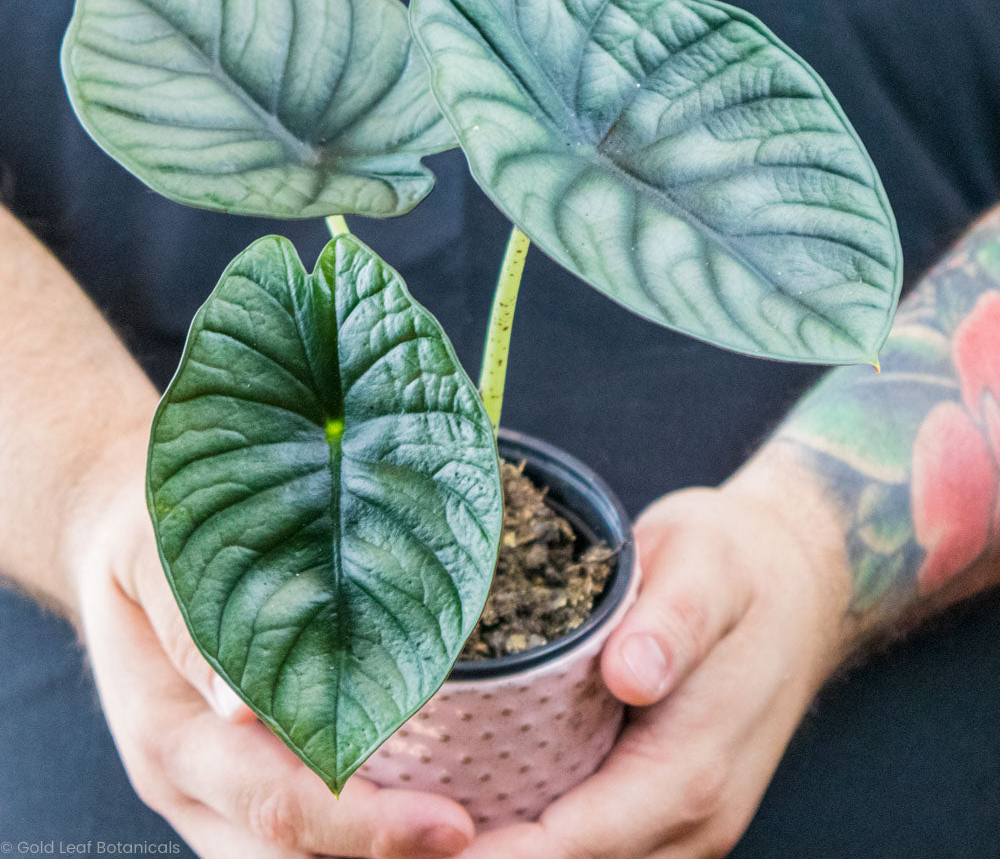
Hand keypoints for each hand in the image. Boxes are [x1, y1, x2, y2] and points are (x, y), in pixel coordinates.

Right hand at [68, 435, 473, 858]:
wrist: (117, 554)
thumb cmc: (145, 539)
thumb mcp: (157, 555)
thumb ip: (195, 623)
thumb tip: (246, 705)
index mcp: (175, 736)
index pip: (279, 808)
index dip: (367, 827)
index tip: (453, 825)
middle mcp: (197, 790)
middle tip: (515, 841)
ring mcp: (221, 800)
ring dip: (396, 857)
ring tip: (504, 835)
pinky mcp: (248, 790)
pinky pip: (312, 842)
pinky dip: (382, 841)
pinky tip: (453, 819)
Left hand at [455, 445, 853, 858]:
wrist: (796, 582)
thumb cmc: (740, 567)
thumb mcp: (706, 567)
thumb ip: (673, 623)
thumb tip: (633, 674)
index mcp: (694, 769)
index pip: (576, 844)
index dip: (493, 852)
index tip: (417, 831)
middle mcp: (694, 817)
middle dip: (486, 858)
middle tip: (393, 829)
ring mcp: (686, 819)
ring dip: (510, 851)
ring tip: (422, 823)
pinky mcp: (670, 802)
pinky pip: (599, 843)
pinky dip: (540, 840)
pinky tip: (485, 806)